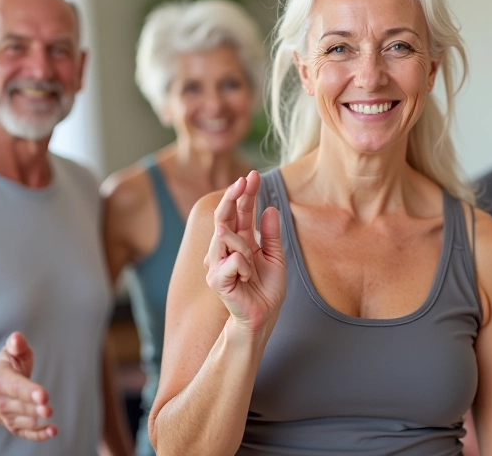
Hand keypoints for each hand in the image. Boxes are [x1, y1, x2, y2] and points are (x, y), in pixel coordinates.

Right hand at [0, 332, 55, 440]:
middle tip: (48, 408)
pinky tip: (52, 431)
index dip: (29, 391)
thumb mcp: (9, 353)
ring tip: (50, 418)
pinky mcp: (14, 426)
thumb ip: (16, 345)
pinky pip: (26, 433)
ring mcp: (6, 416)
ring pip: (24, 420)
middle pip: (21, 406)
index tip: (43, 395)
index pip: (16, 387)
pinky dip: (38, 435)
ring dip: (36, 422)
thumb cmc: (5, 369)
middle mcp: (0, 401)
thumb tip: (17, 338)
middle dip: (34, 408)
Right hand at [206, 170, 286, 334]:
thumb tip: (269, 208)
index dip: (245, 193)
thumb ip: (271, 235)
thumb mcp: (275, 257)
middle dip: (233, 196)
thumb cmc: (266, 289)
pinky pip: (232, 260)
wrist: (262, 317)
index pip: (239, 212)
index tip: (252, 174)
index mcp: (240, 241)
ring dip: (244, 246)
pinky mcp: (216, 279)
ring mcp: (217, 263)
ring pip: (227, 237)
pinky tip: (246, 276)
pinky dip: (244, 266)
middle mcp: (225, 249)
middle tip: (244, 180)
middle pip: (224, 216)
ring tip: (253, 264)